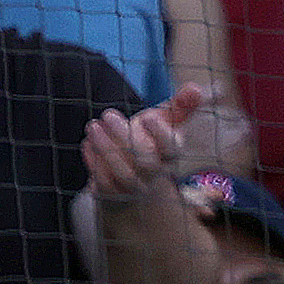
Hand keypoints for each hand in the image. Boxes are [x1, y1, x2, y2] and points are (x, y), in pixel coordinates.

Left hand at [82, 84, 205, 205]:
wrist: (133, 170)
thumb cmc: (150, 138)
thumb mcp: (165, 120)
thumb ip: (180, 105)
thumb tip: (195, 89)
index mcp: (171, 153)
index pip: (171, 147)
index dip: (160, 133)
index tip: (147, 117)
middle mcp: (156, 172)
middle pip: (144, 162)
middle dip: (124, 137)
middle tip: (108, 114)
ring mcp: (135, 186)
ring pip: (123, 174)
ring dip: (105, 149)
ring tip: (93, 126)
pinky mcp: (114, 194)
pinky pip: (104, 183)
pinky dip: (94, 162)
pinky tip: (88, 143)